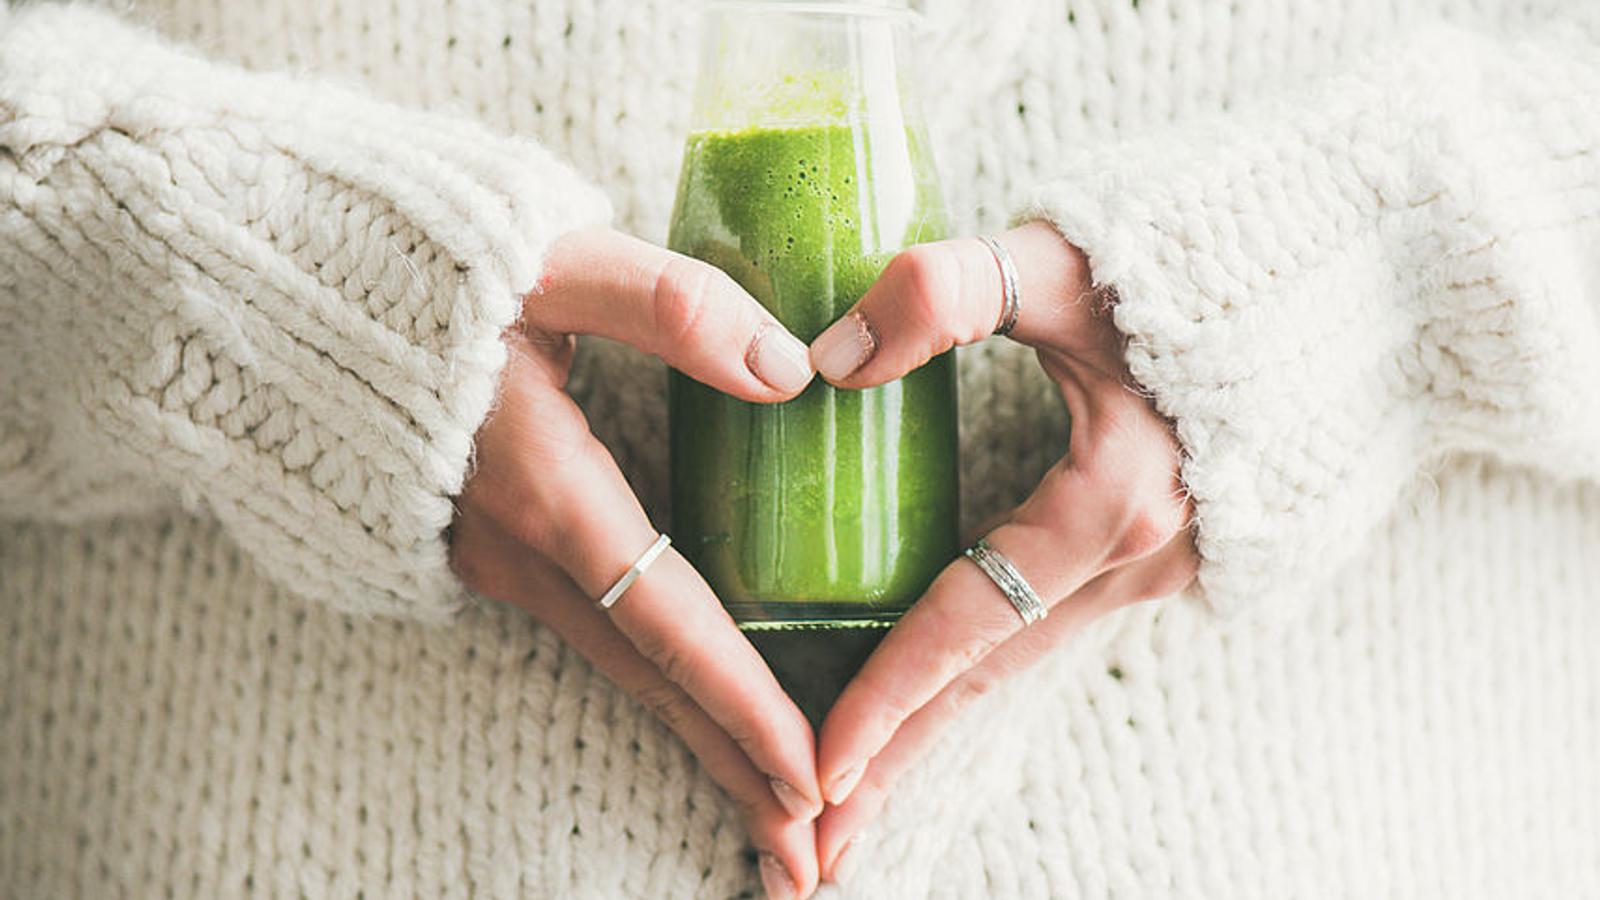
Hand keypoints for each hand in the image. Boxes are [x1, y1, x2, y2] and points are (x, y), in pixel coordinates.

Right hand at [450, 228, 823, 899]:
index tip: (808, 778)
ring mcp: (491, 557)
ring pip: (617, 666)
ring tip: (765, 809)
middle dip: (731, 766)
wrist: (274, 296)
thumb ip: (669, 307)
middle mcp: (518, 550)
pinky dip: (652, 688)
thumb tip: (788, 370)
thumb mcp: (549, 262)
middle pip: (648, 679)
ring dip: (696, 739)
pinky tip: (690, 709)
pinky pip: (587, 635)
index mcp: (548, 490)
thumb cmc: (419, 269)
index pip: (668, 623)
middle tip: (807, 856)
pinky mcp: (481, 546)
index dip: (742, 703)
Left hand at [805, 222, 1199, 878]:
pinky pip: (1055, 628)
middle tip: (814, 843)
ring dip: (940, 724)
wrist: (1364, 271)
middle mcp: (1141, 557)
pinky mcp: (1171, 548)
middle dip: (900, 758)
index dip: (885, 695)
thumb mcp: (1069, 258)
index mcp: (1111, 502)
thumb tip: (827, 359)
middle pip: (988, 678)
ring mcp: (1163, 562)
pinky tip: (945, 694)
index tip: (813, 765)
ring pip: (1022, 661)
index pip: (965, 624)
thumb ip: (945, 292)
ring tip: (863, 791)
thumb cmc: (1213, 253)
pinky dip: (988, 673)